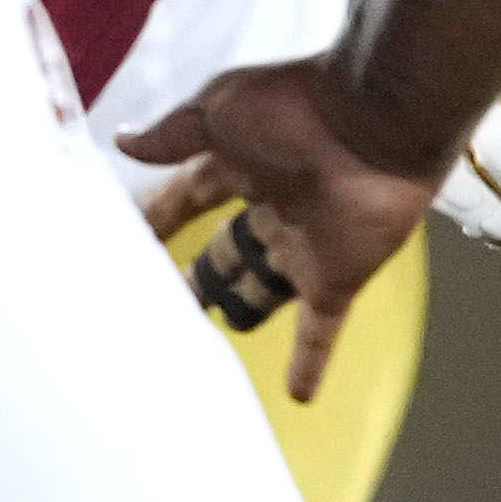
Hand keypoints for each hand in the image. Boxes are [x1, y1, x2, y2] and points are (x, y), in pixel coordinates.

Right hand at [122, 58, 444, 400]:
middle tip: (161, 305)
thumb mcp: (219, 112)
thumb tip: (122, 144)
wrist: (378, 121)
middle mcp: (269, 207)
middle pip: (224, 250)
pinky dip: (310, 361)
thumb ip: (172, 136)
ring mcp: (303, 245)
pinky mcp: (335, 277)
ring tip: (204, 350)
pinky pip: (320, 329)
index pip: (189, 196)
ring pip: (261, 288)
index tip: (129, 236)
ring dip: (240, 310)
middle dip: (198, 275)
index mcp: (239, 163)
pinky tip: (299, 395)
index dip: (160, 216)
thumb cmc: (298, 106)